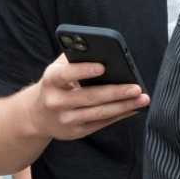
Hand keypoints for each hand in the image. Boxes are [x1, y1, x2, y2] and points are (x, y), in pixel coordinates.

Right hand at [26, 54, 149, 140]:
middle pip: (89, 97)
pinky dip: (120, 115)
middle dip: (116, 92)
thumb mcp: (59, 68)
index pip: (66, 74)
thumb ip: (76, 56)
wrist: (37, 115)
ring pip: (98, 113)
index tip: (103, 67)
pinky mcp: (75, 132)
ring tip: (143, 99)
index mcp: (51, 80)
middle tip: (137, 87)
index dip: (83, 70)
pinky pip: (101, 123)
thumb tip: (101, 46)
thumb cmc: (57, 84)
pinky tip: (134, 108)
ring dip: (123, 106)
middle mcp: (56, 101)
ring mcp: (65, 119)